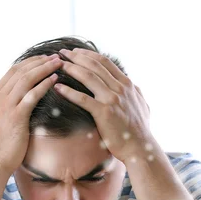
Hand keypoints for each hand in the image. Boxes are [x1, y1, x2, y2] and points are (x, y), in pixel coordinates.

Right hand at [0, 54, 62, 172]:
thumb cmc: (0, 143)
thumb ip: (4, 105)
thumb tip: (14, 97)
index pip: (13, 71)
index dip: (30, 62)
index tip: (44, 58)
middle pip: (20, 71)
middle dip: (40, 61)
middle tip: (56, 57)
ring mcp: (6, 106)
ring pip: (26, 79)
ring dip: (44, 69)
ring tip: (58, 63)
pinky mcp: (16, 116)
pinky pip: (32, 95)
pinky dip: (44, 85)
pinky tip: (55, 80)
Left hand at [54, 48, 152, 163]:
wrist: (140, 147)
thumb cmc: (140, 130)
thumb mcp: (143, 105)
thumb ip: (136, 94)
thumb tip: (134, 87)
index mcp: (127, 84)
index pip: (104, 62)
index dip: (88, 54)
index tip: (75, 52)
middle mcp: (120, 88)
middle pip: (94, 66)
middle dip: (76, 57)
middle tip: (61, 52)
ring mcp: (112, 99)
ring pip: (88, 78)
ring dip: (71, 69)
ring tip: (58, 65)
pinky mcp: (104, 112)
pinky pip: (83, 99)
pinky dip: (69, 91)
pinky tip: (58, 87)